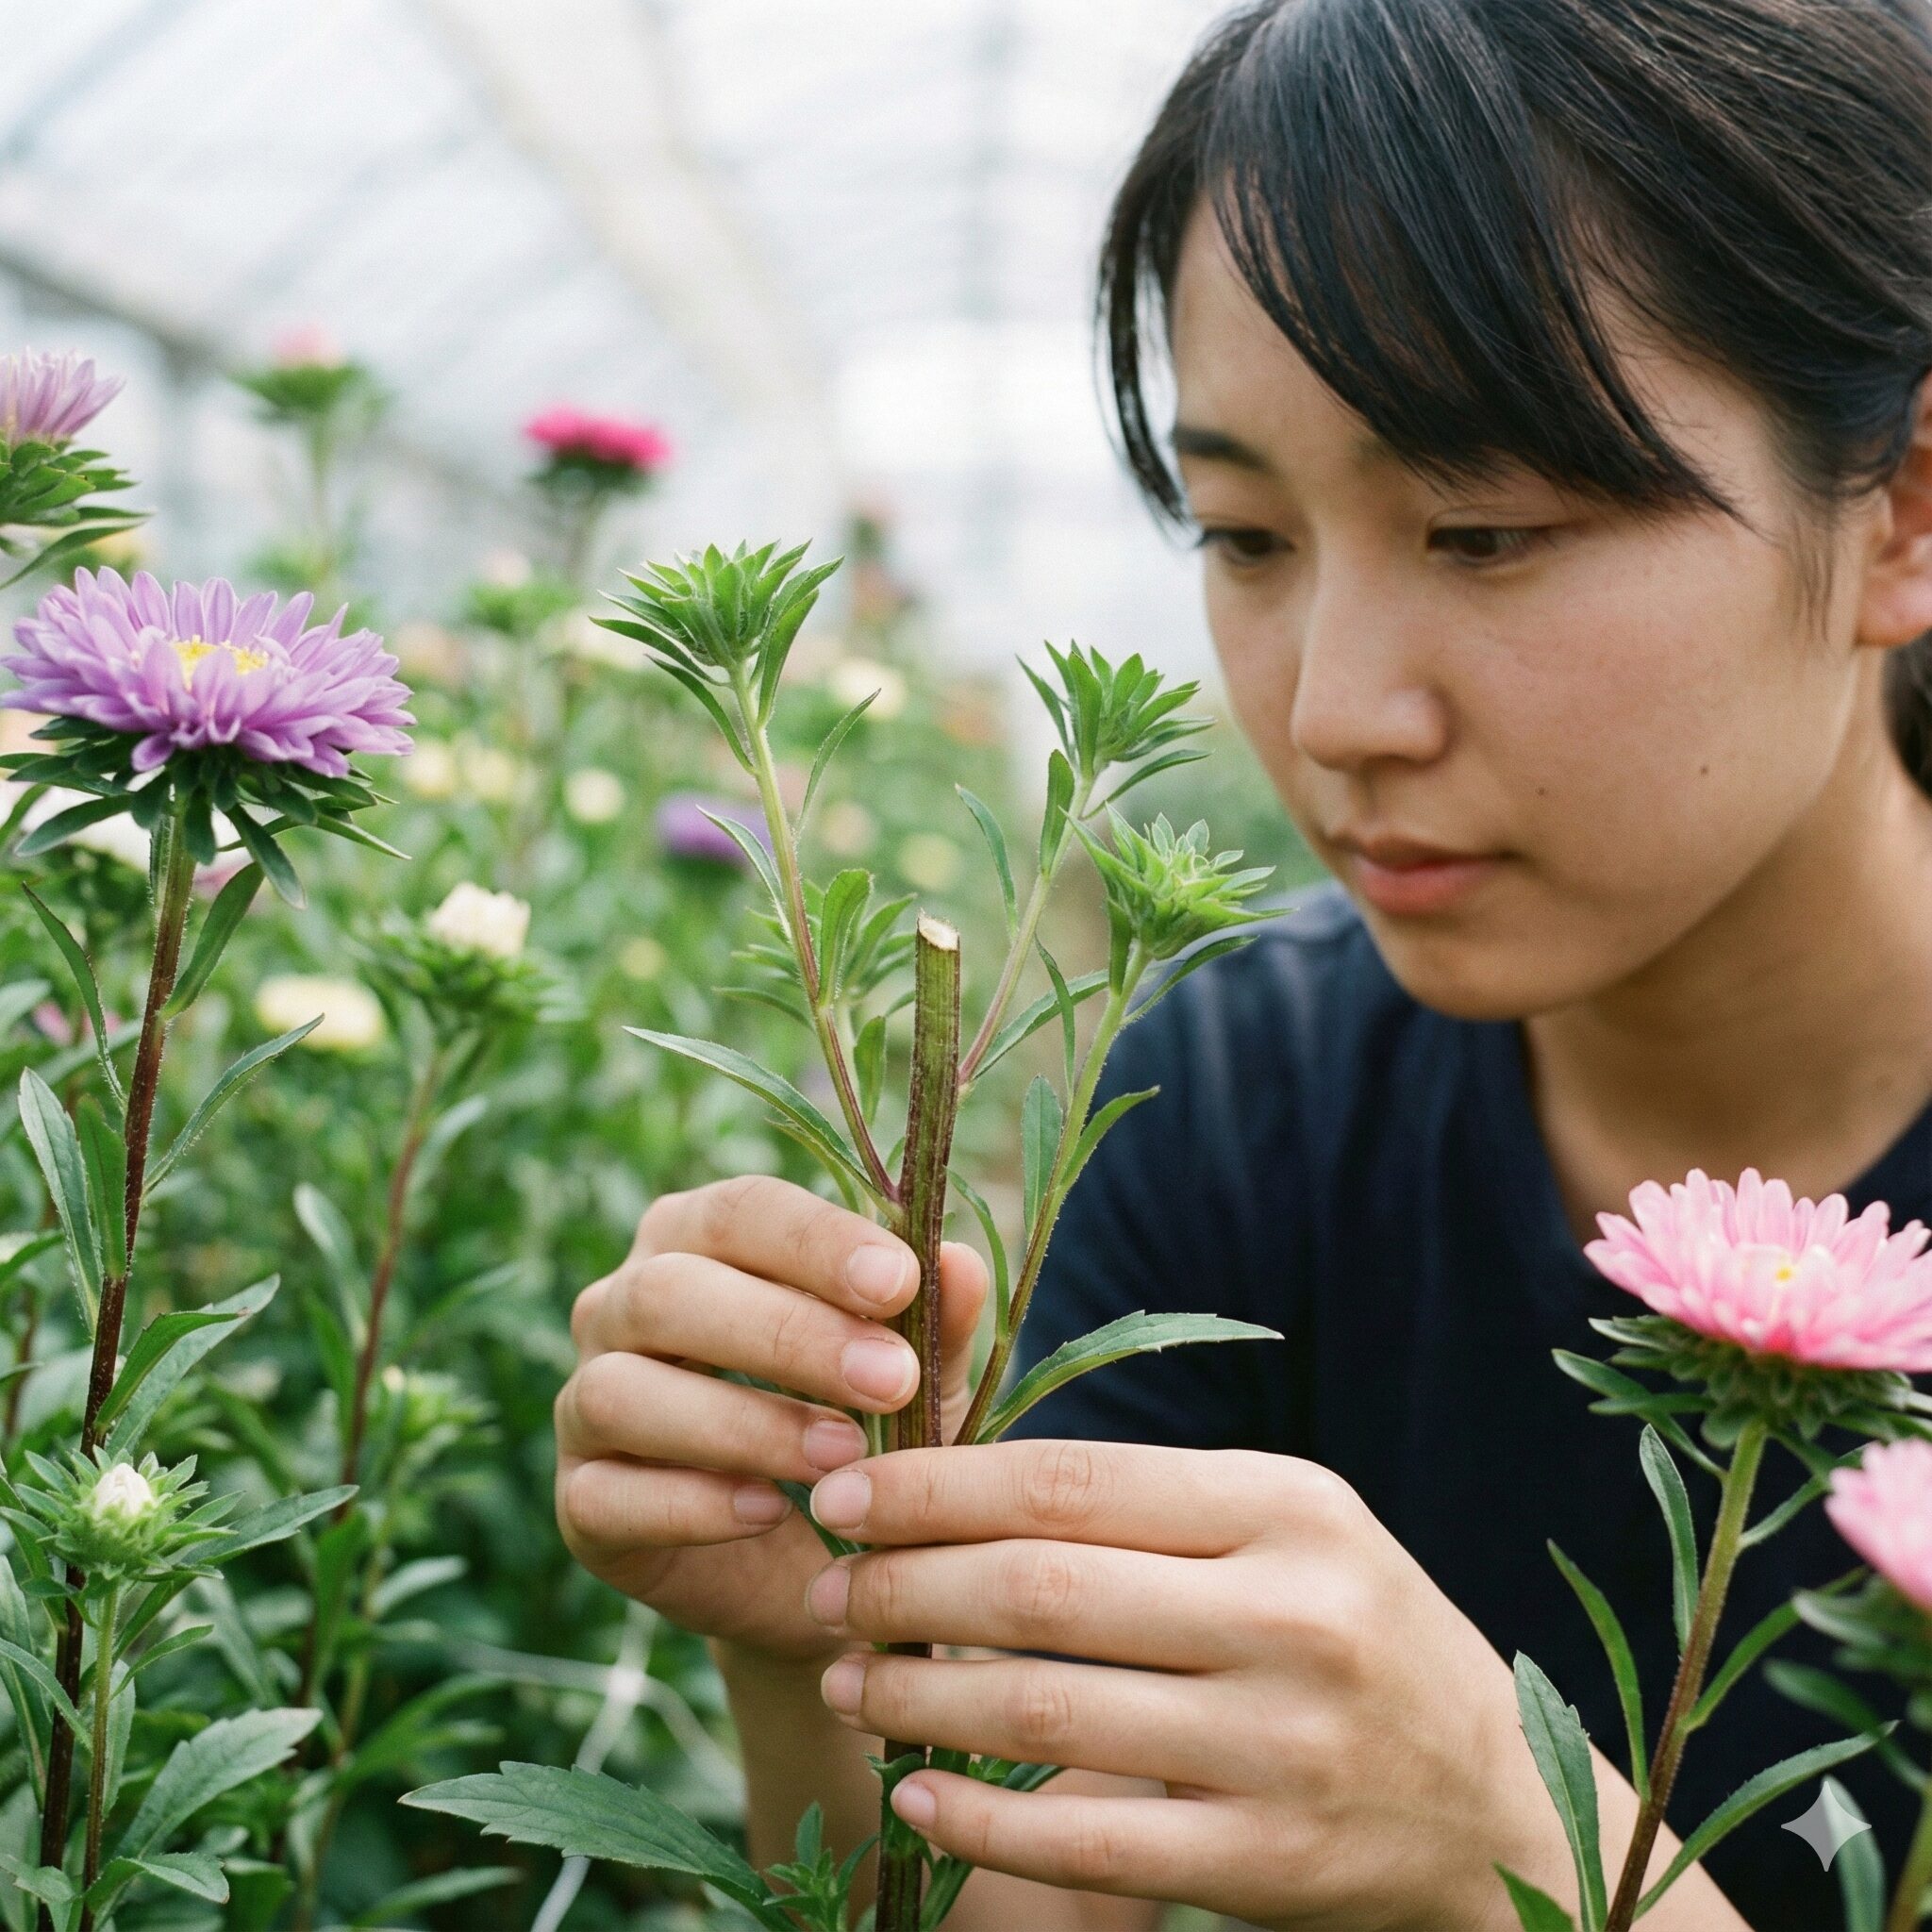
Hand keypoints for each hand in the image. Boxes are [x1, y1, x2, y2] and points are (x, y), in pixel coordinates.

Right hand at [554, 1175, 986, 1661]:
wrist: (813, 1576)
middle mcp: (621, 1305)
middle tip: (889, 1380)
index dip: (816, 1241)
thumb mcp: (912, 1379)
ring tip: (842, 1456)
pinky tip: (770, 1513)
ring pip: (624, 1391)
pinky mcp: (578, 1501)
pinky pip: (608, 1495)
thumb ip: (934, 1323)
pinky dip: (692, 1503)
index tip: (901, 1283)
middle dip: (788, 1334)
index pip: (741, 1209)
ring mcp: (584, 1402)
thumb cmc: (856, 1429)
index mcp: (696, 1240)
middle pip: (672, 1291)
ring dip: (742, 1422)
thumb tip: (958, 1264)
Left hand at [800, 1439, 1573, 1931]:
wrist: (1495, 1804)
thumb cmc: (1353, 1630)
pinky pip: (1086, 1843)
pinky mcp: (1270, 1861)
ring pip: (1047, 1712)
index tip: (844, 1493)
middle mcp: (1293, 1615)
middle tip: (826, 1588)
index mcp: (1287, 1506)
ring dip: (917, 1696)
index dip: (932, 1488)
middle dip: (901, 1587)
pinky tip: (913, 1792)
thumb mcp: (1281, 1526)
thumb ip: (1139, 1501)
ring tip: (849, 1678)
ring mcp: (1285, 1747)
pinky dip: (978, 1818)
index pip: (1066, 1482)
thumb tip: (945, 1483)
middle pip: (1041, 1589)